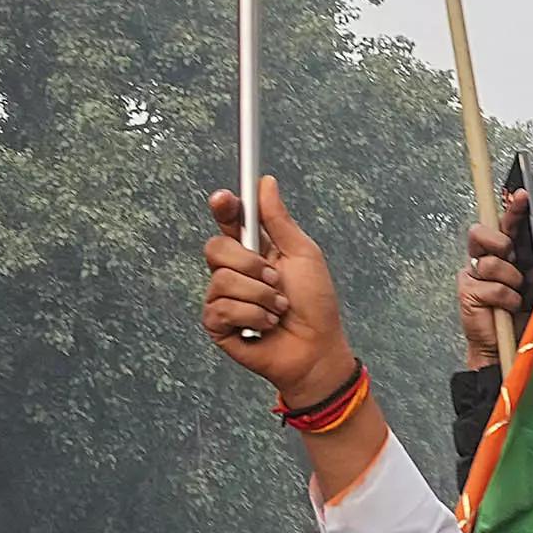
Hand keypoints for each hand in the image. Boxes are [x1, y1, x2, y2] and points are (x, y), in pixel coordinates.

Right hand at [202, 179, 356, 401]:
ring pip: (221, 279)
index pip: (228, 221)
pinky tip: (265, 325)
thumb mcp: (303, 255)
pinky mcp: (218, 324)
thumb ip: (279, 221)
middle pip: (215, 247)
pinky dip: (252, 316)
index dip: (223, 208)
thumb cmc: (315, 305)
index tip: (224, 199)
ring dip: (259, 295)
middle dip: (250, 264)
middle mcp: (235, 271)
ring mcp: (223, 297)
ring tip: (278, 309)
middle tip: (276, 279)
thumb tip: (266, 183)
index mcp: (254, 251)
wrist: (317, 349)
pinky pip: (222, 307)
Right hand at [455, 188, 532, 368]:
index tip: (522, 195)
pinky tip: (507, 308)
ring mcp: (472, 275)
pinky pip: (492, 287)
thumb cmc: (519, 314)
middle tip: (511, 257)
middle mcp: (483, 259)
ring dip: (511, 281)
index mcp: (500, 253)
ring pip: (492, 263)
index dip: (511, 208)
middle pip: (481, 232)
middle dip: (500, 242)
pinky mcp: (466, 292)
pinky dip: (507, 299)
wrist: (506, 346)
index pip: (503, 224)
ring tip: (514, 296)